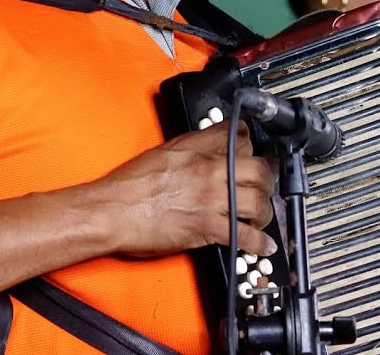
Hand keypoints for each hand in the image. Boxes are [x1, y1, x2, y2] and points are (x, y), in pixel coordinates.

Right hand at [97, 120, 275, 257]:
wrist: (113, 211)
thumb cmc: (129, 185)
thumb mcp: (163, 152)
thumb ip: (190, 147)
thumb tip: (204, 147)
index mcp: (197, 149)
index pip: (238, 136)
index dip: (250, 145)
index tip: (253, 152)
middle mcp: (209, 172)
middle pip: (259, 170)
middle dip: (267, 179)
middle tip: (265, 185)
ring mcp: (212, 200)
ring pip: (258, 202)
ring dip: (265, 211)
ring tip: (261, 215)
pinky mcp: (208, 228)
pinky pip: (245, 235)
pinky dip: (259, 242)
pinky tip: (262, 244)